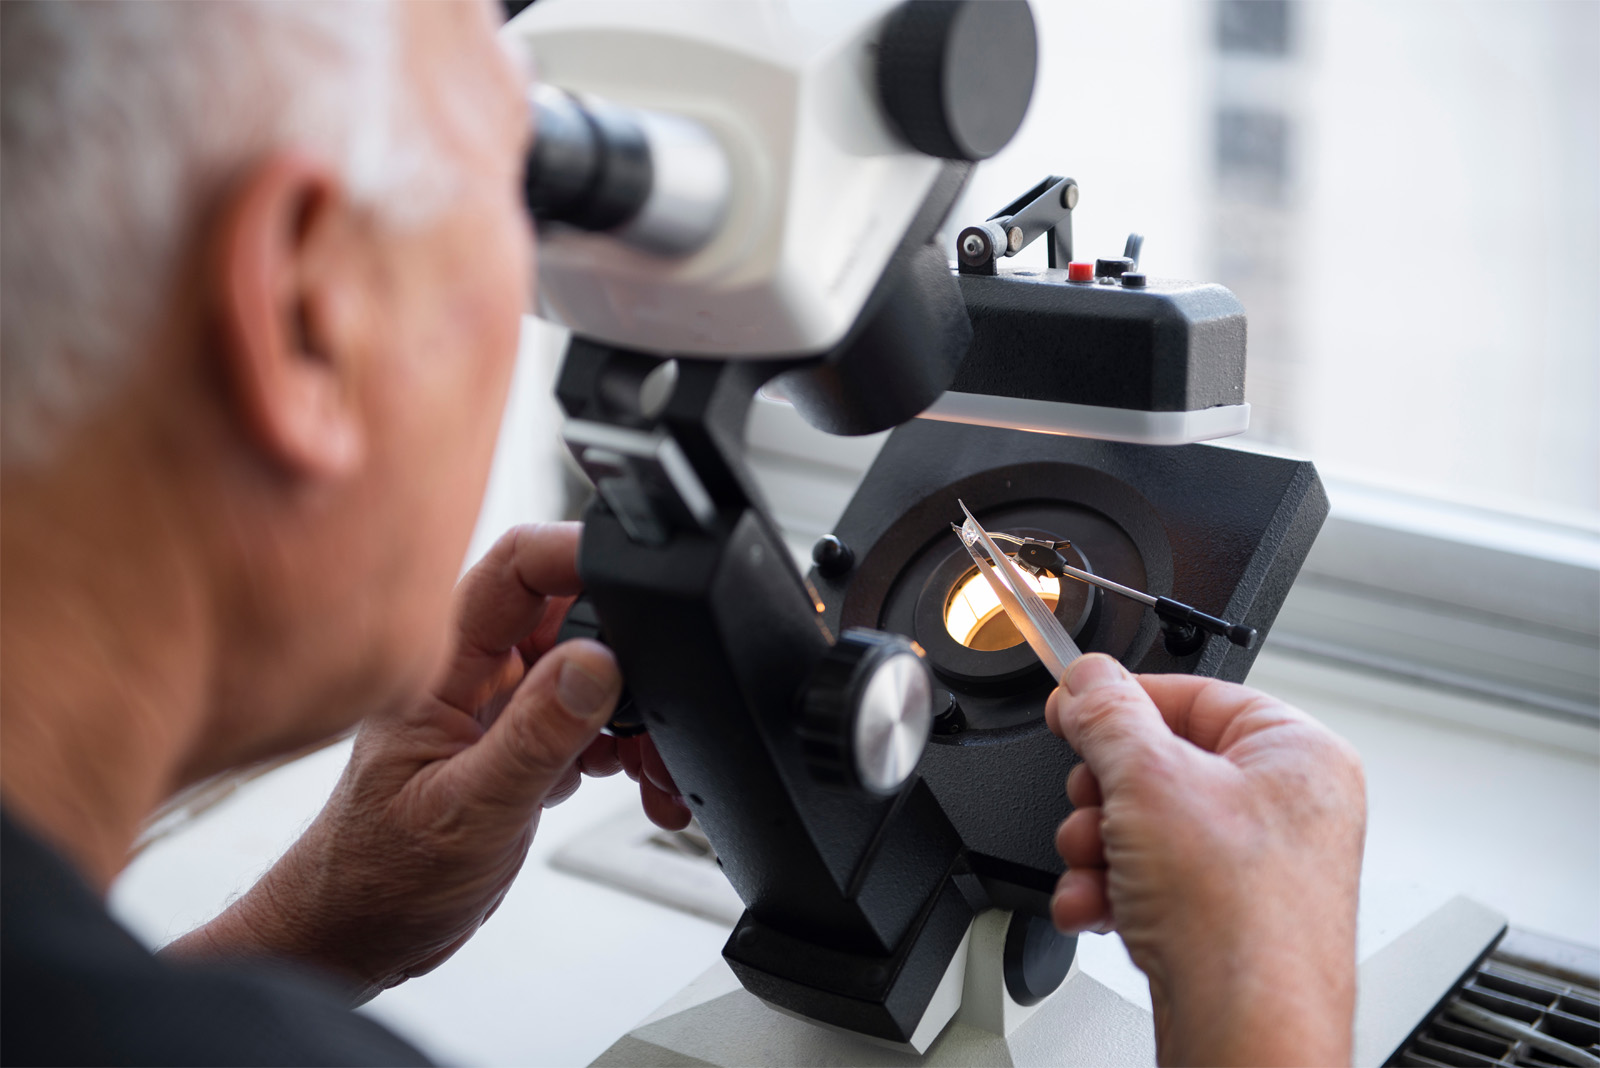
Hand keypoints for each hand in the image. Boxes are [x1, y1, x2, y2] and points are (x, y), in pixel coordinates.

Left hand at [165, 523, 689, 1000]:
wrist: (356, 936)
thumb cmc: (376, 879)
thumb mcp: (469, 811)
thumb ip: (536, 736)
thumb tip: (598, 662)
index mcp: (444, 666)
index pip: (517, 568)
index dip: (579, 554)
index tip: (643, 577)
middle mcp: (475, 674)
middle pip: (574, 614)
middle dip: (632, 653)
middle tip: (662, 707)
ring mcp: (500, 708)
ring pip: (592, 672)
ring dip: (637, 714)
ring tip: (657, 767)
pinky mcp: (521, 744)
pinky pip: (591, 721)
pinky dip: (628, 749)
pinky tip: (639, 783)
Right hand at [1045, 653, 1365, 1067]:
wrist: (1246, 1032)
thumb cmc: (1238, 918)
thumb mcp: (1148, 780)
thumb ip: (1107, 714)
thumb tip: (1088, 679)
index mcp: (1297, 753)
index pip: (1193, 694)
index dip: (1122, 702)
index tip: (1072, 708)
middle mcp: (1288, 807)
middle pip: (1159, 765)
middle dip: (1104, 797)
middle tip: (1095, 811)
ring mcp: (1259, 868)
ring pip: (1146, 827)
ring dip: (1099, 849)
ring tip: (1097, 870)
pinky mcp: (1227, 919)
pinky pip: (1153, 880)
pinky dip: (1113, 892)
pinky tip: (1097, 908)